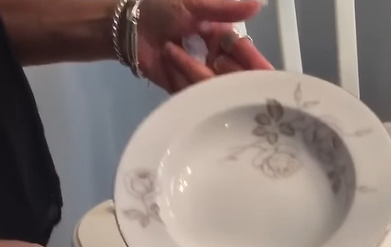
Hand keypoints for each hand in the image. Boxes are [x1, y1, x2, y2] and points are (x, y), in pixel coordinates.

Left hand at [134, 0, 272, 91]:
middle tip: (215, 62)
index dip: (253, 62)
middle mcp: (215, 60)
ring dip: (192, 67)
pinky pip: (192, 93)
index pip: (244, 52)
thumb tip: (259, 5)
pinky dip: (180, 77)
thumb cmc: (161, 9)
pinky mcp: (183, 90)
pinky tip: (167, 57)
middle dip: (227, 73)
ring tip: (171, 46)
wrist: (127, 27)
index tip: (262, 72)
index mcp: (222, 39)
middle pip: (232, 76)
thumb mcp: (195, 5)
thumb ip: (226, 9)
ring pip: (211, 86)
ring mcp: (198, 76)